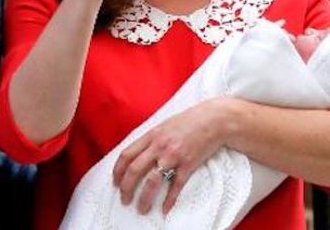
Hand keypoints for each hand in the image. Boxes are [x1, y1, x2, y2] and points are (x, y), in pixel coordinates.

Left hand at [112, 98, 232, 215]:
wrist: (213, 119)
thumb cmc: (189, 121)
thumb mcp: (164, 125)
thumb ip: (150, 139)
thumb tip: (137, 154)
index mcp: (151, 135)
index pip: (126, 155)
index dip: (117, 171)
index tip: (116, 183)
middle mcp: (159, 146)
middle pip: (135, 169)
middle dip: (126, 188)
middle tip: (124, 200)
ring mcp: (174, 156)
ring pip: (152, 181)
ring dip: (144, 198)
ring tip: (141, 208)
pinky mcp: (188, 164)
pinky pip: (176, 186)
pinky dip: (169, 200)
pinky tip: (164, 209)